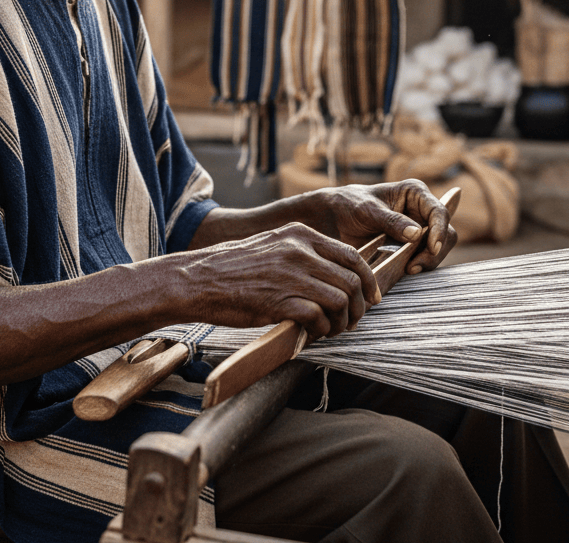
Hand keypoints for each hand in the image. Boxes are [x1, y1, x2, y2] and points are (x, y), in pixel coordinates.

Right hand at [187, 224, 380, 339]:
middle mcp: (300, 251)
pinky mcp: (280, 300)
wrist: (197, 279)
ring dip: (341, 322)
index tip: (371, 297)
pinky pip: (319, 317)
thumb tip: (334, 276)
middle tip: (352, 321)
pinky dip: (321, 330)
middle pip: (352, 280)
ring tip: (330, 330)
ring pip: (341, 300)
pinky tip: (311, 333)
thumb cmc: (233, 268)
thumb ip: (303, 254)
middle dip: (359, 307)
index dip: (368, 280)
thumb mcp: (273, 246)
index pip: (352, 256)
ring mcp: (291, 275)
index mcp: (300, 235)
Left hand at [305, 180, 456, 274]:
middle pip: (446, 232)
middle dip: (435, 250)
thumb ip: (391, 221)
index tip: (432, 248)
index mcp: (415, 192)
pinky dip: (419, 265)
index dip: (440, 230)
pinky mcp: (411, 247)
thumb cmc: (349, 205)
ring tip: (409, 269)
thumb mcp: (367, 210)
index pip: (439, 211)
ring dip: (428, 261)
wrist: (332, 219)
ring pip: (438, 248)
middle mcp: (421, 210)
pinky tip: (405, 270)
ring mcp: (418, 229)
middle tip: (415, 265)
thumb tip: (417, 234)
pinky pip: (424, 258)